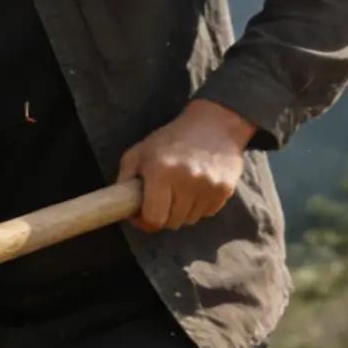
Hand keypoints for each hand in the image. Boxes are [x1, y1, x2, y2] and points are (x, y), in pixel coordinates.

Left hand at [117, 99, 255, 232]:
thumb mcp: (140, 152)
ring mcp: (208, 187)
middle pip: (172, 223)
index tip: (142, 214)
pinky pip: (207, 214)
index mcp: (161, 172)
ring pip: (189, 220)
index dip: (145, 221)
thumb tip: (122, 207)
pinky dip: (199, 206)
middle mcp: (186, 181)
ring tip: (180, 189)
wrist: (214, 124)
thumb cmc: (171, 139)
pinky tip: (196, 187)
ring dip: (181, 211)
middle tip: (161, 199)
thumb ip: (125, 179)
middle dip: (163, 215)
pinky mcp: (225, 190)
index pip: (154, 218)